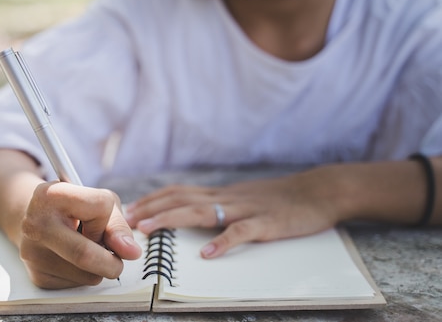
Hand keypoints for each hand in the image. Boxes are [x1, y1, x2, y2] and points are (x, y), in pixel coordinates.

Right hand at [19, 182, 141, 288]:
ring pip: (88, 276)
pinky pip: (78, 285)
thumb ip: (117, 225)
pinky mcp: (38, 276)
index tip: (101, 219)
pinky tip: (74, 258)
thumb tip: (131, 252)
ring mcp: (33, 254)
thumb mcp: (97, 201)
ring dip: (99, 268)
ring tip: (86, 247)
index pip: (99, 207)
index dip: (107, 217)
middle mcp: (35, 225)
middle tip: (117, 260)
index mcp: (50, 195)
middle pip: (85, 255)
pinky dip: (85, 275)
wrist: (33, 215)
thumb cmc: (71, 206)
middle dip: (112, 263)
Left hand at [124, 169, 339, 258]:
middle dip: (152, 208)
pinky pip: (241, 233)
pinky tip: (208, 254)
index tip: (132, 208)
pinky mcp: (266, 223)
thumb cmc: (280, 198)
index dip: (154, 199)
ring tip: (150, 230)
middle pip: (182, 199)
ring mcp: (245, 210)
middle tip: (127, 218)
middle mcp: (227, 198)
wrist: (318, 191)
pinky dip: (223, 242)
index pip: (180, 191)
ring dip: (172, 219)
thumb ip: (221, 204)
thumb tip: (195, 213)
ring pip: (202, 212)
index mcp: (221, 194)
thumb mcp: (245, 198)